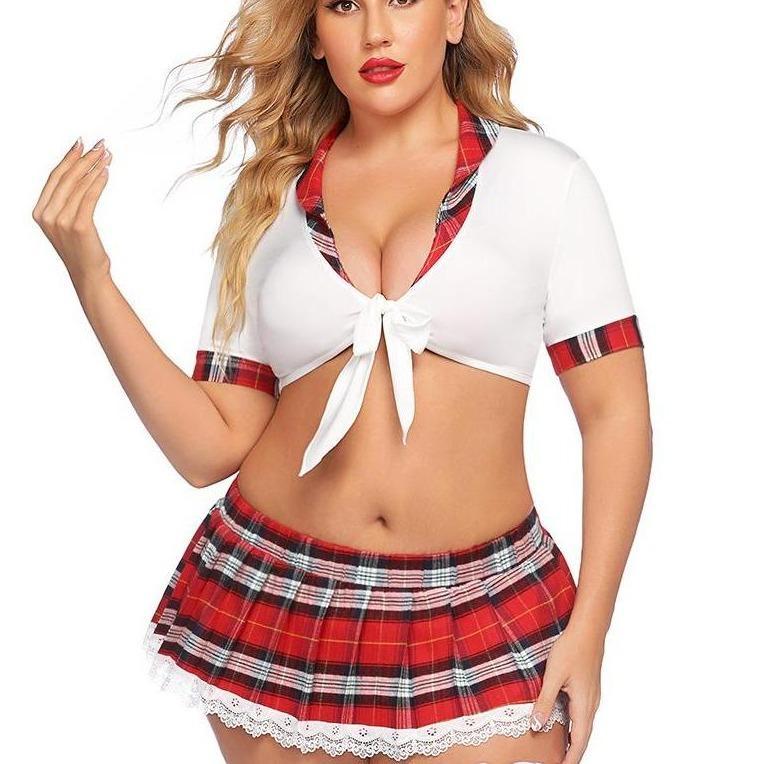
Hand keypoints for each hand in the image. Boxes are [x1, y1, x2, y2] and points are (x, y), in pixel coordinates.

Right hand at [32, 137, 112, 289]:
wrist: (88, 274)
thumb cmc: (82, 249)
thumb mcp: (68, 223)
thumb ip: (68, 202)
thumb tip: (81, 173)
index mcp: (41, 212)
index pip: (55, 177)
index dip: (68, 158)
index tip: (81, 143)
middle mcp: (47, 215)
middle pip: (67, 177)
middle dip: (84, 157)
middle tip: (100, 144)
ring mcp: (61, 221)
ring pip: (79, 185)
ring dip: (94, 166)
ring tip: (106, 155)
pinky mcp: (78, 225)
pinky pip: (89, 197)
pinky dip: (98, 181)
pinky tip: (106, 172)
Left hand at [529, 622, 603, 762]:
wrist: (588, 629)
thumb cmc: (571, 649)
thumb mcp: (553, 676)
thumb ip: (545, 702)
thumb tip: (536, 725)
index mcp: (584, 705)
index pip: (579, 741)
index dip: (571, 758)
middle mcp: (591, 704)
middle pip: (584, 736)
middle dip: (573, 752)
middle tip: (559, 763)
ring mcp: (592, 696)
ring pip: (584, 725)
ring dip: (575, 739)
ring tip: (562, 750)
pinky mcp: (589, 688)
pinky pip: (583, 713)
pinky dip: (576, 725)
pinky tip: (566, 723)